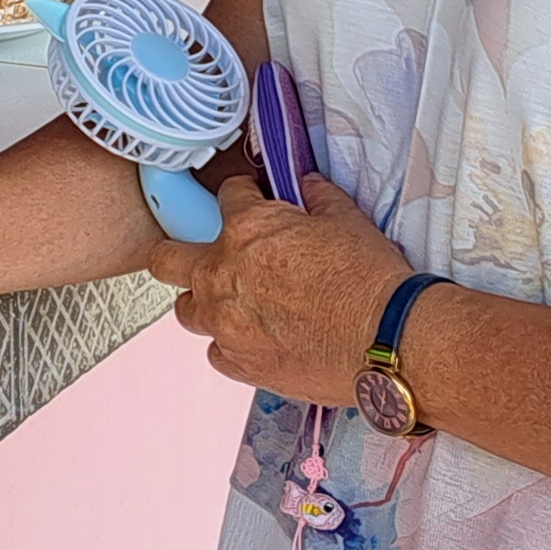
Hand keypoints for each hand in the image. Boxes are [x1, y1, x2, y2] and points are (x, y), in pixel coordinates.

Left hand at [146, 174, 412, 403]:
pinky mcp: (239, 364)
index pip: (227, 196)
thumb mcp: (348, 221)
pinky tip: (254, 341)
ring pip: (186, 310)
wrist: (385, 338)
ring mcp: (224, 323)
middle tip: (198, 256)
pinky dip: (230, 345)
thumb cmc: (369, 279)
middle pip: (165, 259)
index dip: (242, 196)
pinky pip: (216, 352)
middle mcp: (221, 275)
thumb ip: (320, 199)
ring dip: (203, 302)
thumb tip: (311, 185)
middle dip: (176, 253)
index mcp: (245, 229)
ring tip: (229, 304)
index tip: (249, 203)